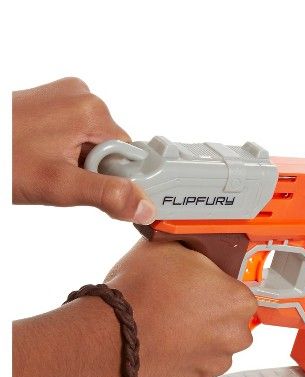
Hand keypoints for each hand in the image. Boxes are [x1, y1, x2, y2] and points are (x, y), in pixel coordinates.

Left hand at [12, 77, 154, 223]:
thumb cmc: (3, 161)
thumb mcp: (59, 185)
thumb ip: (107, 195)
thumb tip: (144, 207)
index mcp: (91, 109)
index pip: (128, 154)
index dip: (113, 177)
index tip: (86, 184)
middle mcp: (82, 95)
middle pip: (111, 148)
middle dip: (92, 169)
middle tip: (59, 176)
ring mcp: (65, 97)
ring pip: (93, 144)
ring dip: (78, 163)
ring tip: (46, 165)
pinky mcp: (54, 103)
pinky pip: (77, 134)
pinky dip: (66, 151)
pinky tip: (44, 156)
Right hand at [104, 239, 256, 376]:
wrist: (111, 332)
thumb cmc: (141, 291)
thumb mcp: (172, 247)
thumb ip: (194, 250)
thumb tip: (191, 243)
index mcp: (238, 300)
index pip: (239, 293)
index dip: (218, 289)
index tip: (202, 289)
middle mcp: (236, 335)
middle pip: (231, 325)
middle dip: (212, 318)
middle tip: (183, 307)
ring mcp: (216, 363)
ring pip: (215, 350)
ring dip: (199, 342)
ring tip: (170, 328)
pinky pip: (196, 372)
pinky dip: (184, 363)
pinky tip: (165, 348)